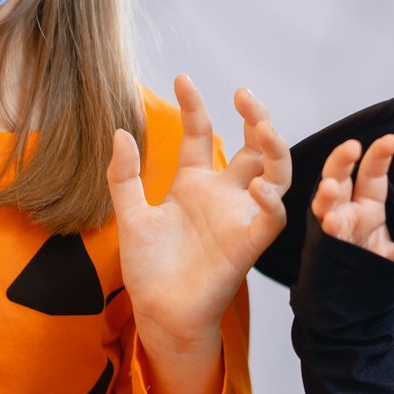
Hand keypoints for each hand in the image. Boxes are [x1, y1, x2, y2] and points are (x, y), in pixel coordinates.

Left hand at [109, 79, 289, 359]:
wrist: (158, 314)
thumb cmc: (150, 270)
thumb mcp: (131, 215)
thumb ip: (125, 176)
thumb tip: (118, 131)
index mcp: (194, 185)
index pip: (200, 135)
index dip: (194, 107)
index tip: (183, 79)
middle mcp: (223, 196)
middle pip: (252, 148)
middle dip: (255, 118)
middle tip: (244, 95)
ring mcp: (238, 218)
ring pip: (274, 174)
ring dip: (274, 149)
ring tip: (263, 126)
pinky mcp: (247, 245)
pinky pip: (271, 219)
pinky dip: (271, 201)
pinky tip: (257, 184)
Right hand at [312, 135, 393, 272]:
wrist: (350, 292)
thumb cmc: (372, 264)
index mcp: (368, 203)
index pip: (372, 173)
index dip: (379, 156)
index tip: (391, 140)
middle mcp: (347, 208)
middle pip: (340, 177)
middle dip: (342, 161)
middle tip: (351, 147)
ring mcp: (332, 224)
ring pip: (324, 202)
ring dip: (325, 194)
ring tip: (329, 187)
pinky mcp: (324, 244)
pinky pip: (323, 232)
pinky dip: (326, 226)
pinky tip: (330, 222)